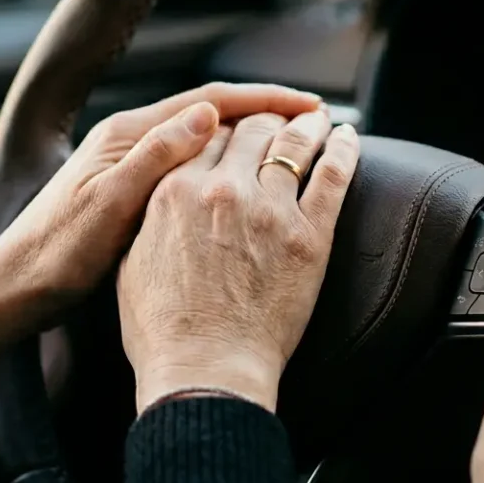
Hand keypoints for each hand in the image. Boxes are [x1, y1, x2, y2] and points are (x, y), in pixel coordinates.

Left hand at [0, 83, 323, 382]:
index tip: (309, 106)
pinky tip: (250, 179)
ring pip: (206, 137)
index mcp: (128, 135)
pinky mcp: (136, 190)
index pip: (210, 101)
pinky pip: (196, 164)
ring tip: (294, 144)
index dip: (265, 100)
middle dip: (266, 110)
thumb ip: (156, 158)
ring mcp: (134, 163)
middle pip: (212, 111)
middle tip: (315, 120)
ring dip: (251, 135)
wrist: (19, 287)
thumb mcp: (110, 205)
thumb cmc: (60, 253)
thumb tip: (207, 116)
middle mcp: (132, 140)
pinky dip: (230, 162)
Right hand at [117, 110, 360, 413]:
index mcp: (175, 190)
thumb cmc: (163, 329)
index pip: (208, 136)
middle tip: (281, 118)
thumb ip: (153, 216)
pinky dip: (344, 150)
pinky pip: (333, 176)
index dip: (227, 127)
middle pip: (251, 131)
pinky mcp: (310, 235)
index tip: (239, 127)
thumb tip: (166, 196)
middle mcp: (223, 189)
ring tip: (317, 115)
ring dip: (308, 123)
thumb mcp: (134, 260)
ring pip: (294, 143)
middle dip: (267, 119)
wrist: (206, 367)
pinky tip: (349, 137)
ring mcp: (270, 209)